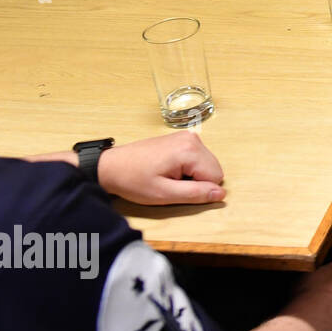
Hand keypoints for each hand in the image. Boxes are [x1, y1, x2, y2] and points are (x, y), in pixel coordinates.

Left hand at [97, 131, 225, 205]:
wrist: (111, 166)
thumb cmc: (133, 180)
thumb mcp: (164, 194)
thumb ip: (195, 194)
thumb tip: (220, 193)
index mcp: (189, 150)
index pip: (215, 177)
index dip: (198, 189)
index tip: (175, 187)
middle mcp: (192, 139)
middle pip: (213, 169)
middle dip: (196, 180)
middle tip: (171, 182)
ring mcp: (187, 136)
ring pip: (207, 164)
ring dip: (192, 174)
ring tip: (168, 175)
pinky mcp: (182, 138)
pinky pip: (198, 158)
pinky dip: (187, 167)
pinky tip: (168, 168)